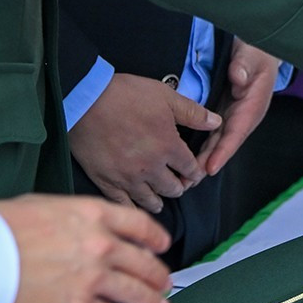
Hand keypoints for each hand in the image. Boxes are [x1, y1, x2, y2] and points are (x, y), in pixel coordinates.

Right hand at [0, 194, 172, 302]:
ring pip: (134, 292)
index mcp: (94, 214)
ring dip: (150, 302)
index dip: (155, 237)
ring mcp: (92, 277)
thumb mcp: (45, 204)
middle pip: (143, 261)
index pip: (139, 225)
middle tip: (164, 283)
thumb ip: (74, 215)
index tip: (162, 246)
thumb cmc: (3, 227)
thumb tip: (80, 224)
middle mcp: (102, 244)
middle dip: (157, 275)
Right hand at [69, 73, 219, 213]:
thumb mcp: (166, 97)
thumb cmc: (126, 95)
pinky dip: (133, 208)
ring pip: (151, 201)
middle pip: (173, 188)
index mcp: (168, 147)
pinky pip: (124, 204)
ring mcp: (127, 178)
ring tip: (160, 197)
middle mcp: (151, 167)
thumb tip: (217, 122)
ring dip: (159, 199)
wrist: (86, 100)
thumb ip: (193, 113)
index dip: (196, 172)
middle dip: (179, 186)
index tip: (194, 173)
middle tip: (178, 183)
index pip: (191, 170)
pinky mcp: (106, 182)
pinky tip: (136, 206)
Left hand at [197, 40, 279, 177]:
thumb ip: (244, 66)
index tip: (210, 168)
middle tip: (189, 181)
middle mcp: (243, 115)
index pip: (237, 131)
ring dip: (202, 160)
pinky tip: (185, 159)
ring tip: (185, 179)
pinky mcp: (222, 113)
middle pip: (224, 143)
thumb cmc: (255, 52)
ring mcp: (232, 115)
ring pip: (216, 141)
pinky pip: (210, 133)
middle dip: (208, 163)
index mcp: (253, 105)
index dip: (224, 151)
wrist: (256, 48)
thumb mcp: (252, 55)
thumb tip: (238, 79)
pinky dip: (200, 147)